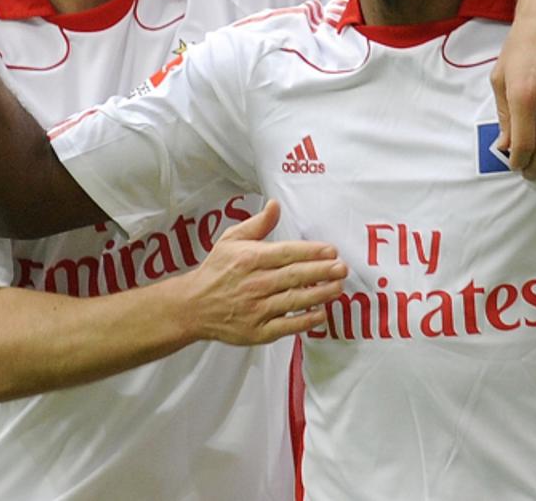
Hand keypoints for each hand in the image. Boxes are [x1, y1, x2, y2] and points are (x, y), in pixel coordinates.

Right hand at [180, 200, 346, 344]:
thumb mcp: (231, 240)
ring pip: (294, 300)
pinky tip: (321, 313)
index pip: (286, 253)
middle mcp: (254, 283)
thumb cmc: (216, 270)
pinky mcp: (257, 331)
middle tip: (342, 268)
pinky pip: (286, 326)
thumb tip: (275, 205)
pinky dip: (305, 321)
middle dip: (322, 272)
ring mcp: (256, 309)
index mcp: (249, 259)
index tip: (331, 250)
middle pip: (294, 276)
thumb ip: (257, 224)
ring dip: (319, 294)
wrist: (193, 306)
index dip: (311, 252)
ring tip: (338, 287)